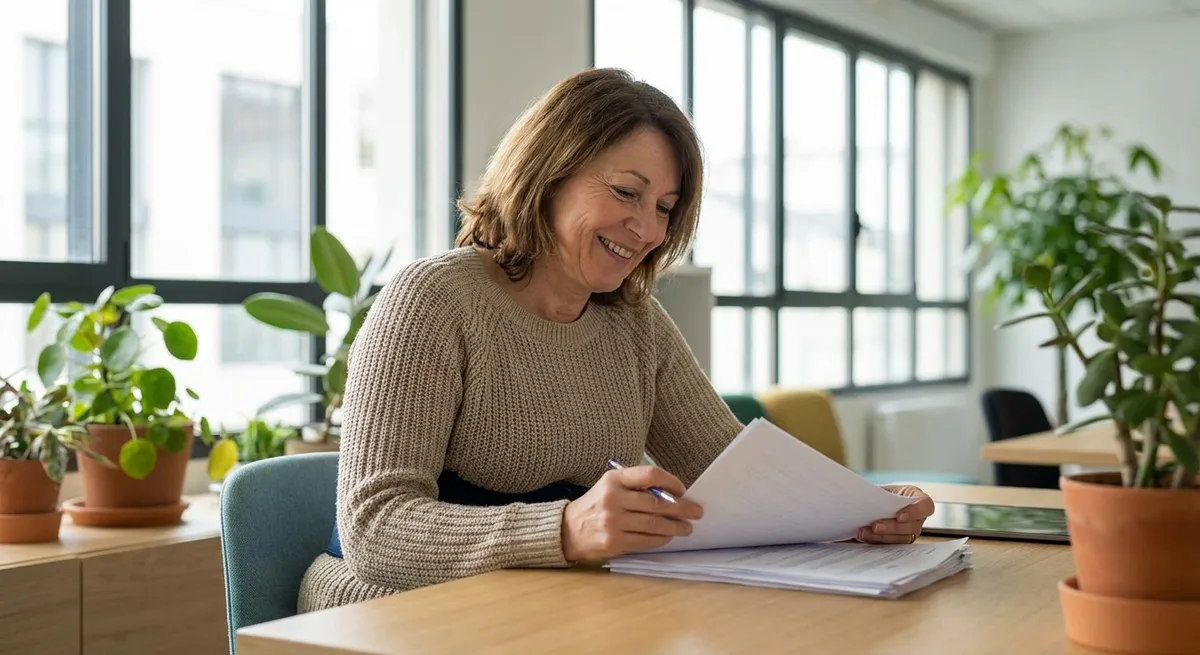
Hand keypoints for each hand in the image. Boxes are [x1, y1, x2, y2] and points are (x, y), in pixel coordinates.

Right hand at [561, 466, 702, 561]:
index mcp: (614, 479)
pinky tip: (668, 537)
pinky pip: (646, 540)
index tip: (682, 490)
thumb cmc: (597, 504)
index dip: (671, 482)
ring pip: (654, 524)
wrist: (568, 530)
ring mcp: (613, 521)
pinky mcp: (614, 541)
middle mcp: (613, 498)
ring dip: (675, 526)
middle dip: (682, 508)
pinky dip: (661, 539)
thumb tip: (672, 494)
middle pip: (657, 502)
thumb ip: (637, 486)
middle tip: (697, 511)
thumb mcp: (611, 486)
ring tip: (687, 527)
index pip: (650, 475)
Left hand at [856, 484, 934, 543]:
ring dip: (881, 536)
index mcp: (919, 500)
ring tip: (863, 533)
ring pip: (901, 538)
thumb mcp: (885, 489)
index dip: (914, 512)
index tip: (899, 516)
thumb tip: (866, 497)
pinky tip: (864, 536)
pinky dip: (876, 540)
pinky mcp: (900, 540)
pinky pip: (891, 544)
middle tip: (875, 526)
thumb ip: (880, 494)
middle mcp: (919, 518)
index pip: (926, 506)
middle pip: (912, 526)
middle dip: (892, 527)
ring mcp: (911, 531)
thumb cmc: (885, 493)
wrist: (877, 502)